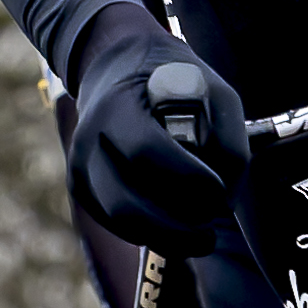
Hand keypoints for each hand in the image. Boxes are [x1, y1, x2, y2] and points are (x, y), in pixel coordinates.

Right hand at [63, 34, 248, 256]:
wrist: (118, 70)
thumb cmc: (174, 82)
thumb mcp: (213, 91)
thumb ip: (228, 140)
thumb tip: (225, 200)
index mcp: (117, 105)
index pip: (146, 151)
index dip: (187, 178)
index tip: (221, 192)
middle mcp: (88, 138)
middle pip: (125, 205)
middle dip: (174, 229)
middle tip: (209, 233)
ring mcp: (79, 165)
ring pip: (120, 222)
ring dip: (165, 237)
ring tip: (198, 234)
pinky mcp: (81, 187)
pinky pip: (115, 225)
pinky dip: (150, 233)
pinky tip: (175, 222)